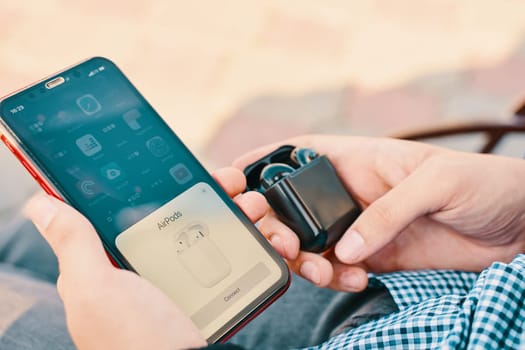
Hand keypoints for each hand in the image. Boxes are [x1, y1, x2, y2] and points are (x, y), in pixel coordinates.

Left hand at [24, 168, 267, 349]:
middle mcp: (159, 263)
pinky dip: (257, 241)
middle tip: (233, 184)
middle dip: (215, 191)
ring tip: (255, 207)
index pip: (144, 205)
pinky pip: (241, 255)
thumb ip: (74, 244)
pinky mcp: (219, 288)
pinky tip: (269, 237)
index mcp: (123, 258)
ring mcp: (192, 276)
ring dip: (243, 210)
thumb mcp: (96, 289)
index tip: (187, 165)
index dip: (165, 181)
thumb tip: (40, 203)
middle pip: (190, 211)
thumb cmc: (133, 340)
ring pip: (220, 228)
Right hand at [234, 135, 524, 291]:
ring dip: (301, 259)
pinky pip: (336, 268)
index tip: (230, 181)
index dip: (258, 164)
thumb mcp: (435, 183)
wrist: (514, 225)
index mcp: (355, 158)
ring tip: (321, 271)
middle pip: (288, 205)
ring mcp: (356, 225)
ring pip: (306, 242)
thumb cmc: (481, 183)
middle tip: (277, 242)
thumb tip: (345, 248)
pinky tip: (355, 279)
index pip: (294, 154)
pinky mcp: (370, 255)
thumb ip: (386, 212)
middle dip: (271, 223)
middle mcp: (347, 192)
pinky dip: (335, 278)